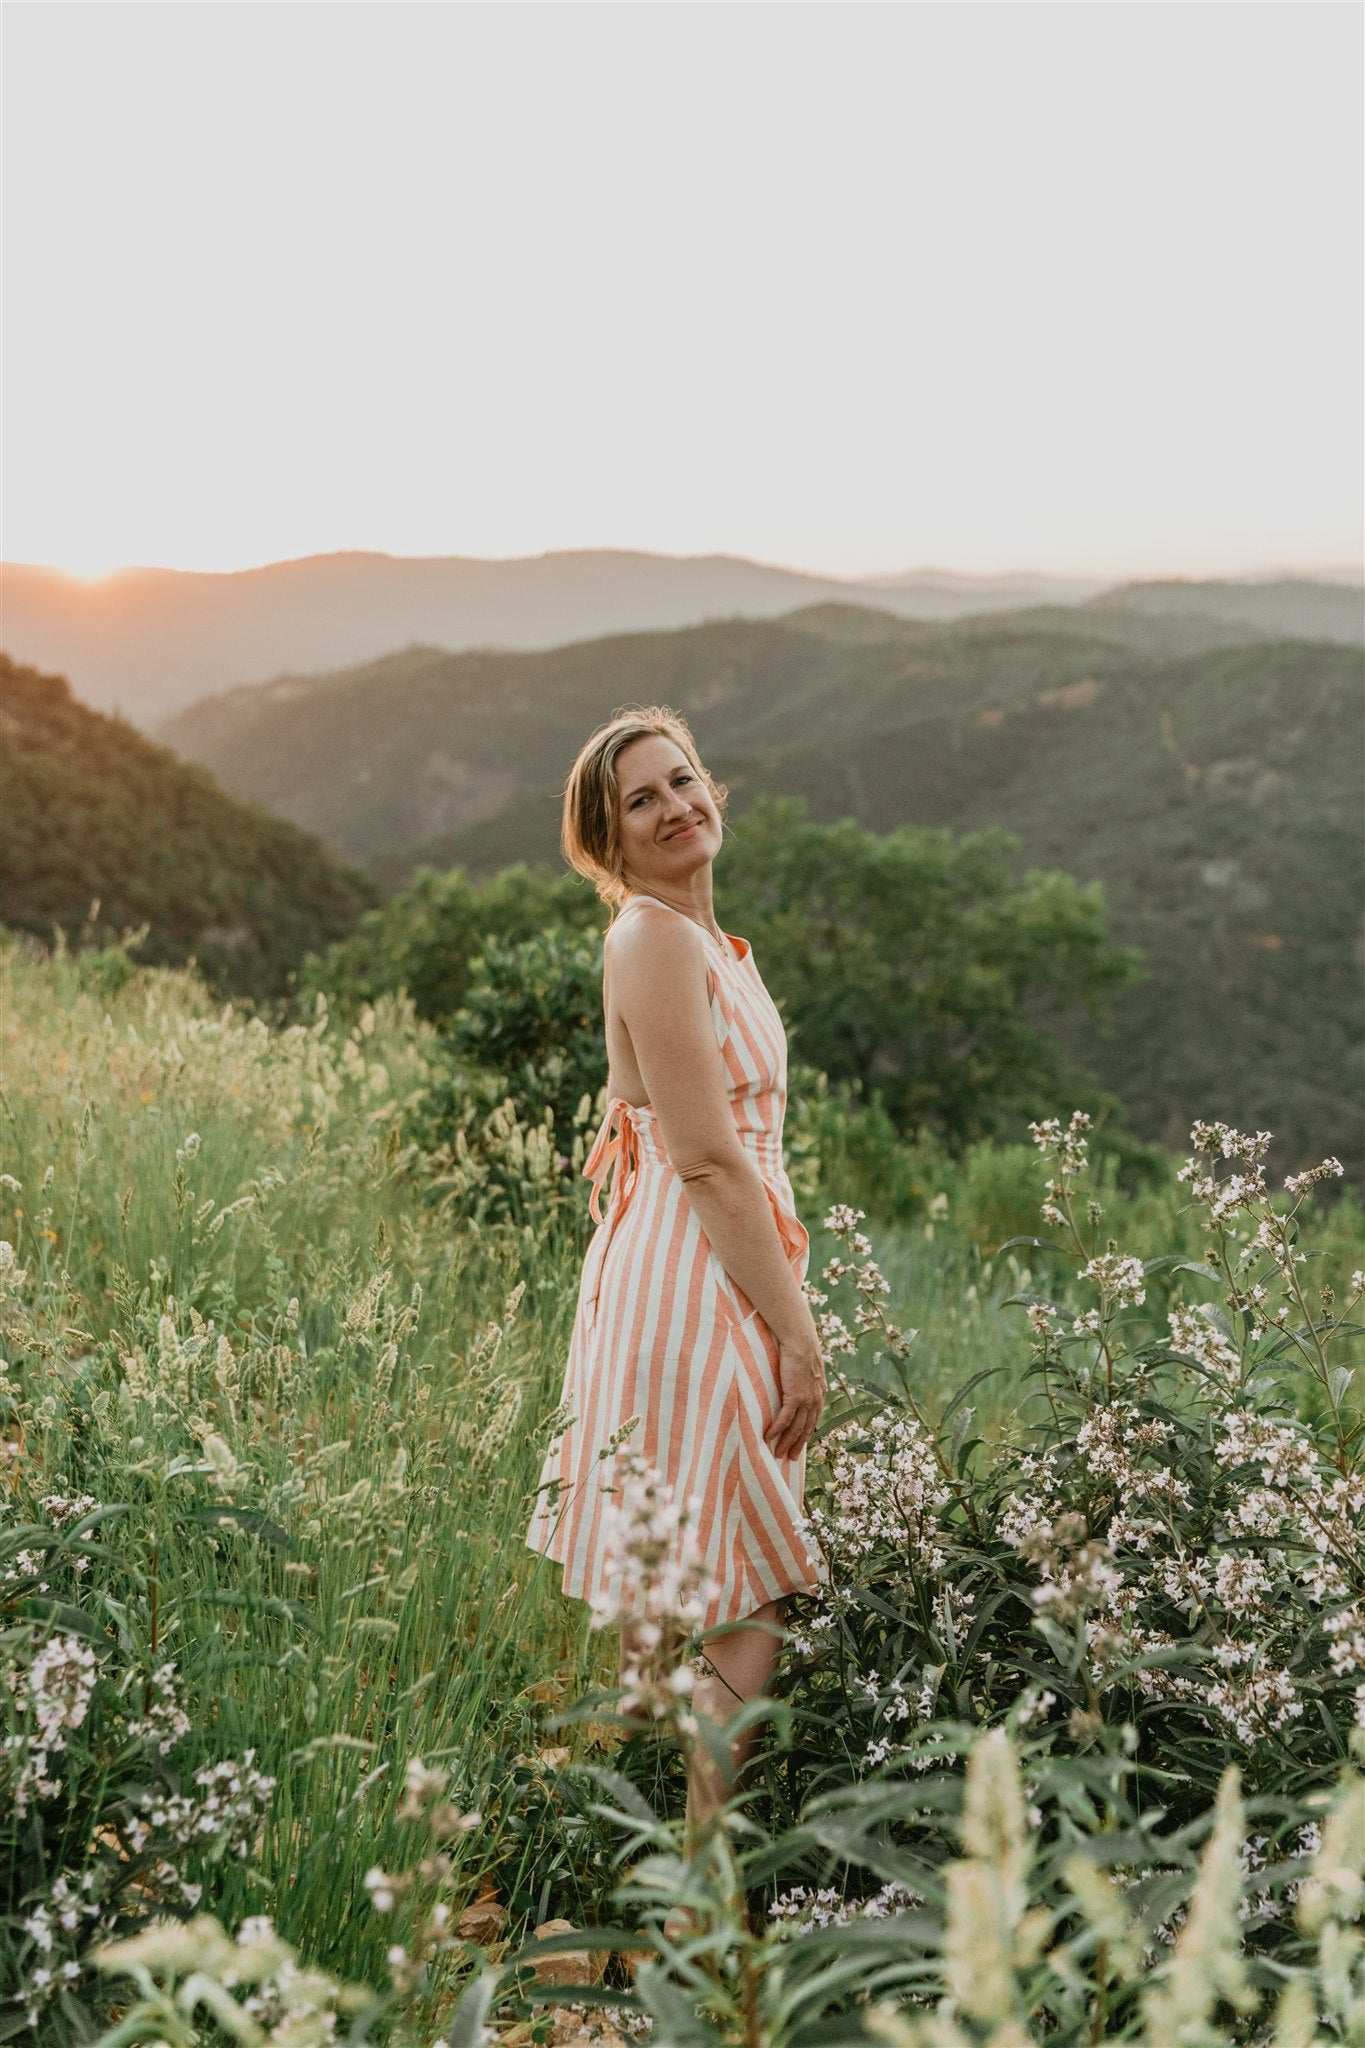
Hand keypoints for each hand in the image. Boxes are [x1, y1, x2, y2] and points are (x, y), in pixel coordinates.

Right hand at [764, 1327, 826, 1460]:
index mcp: (819, 1394)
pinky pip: (785, 1418)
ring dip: (786, 1442)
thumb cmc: (800, 1350)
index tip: (799, 1445)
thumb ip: (805, 1381)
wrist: (800, 1340)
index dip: (805, 1435)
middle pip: (806, 1429)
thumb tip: (796, 1384)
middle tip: (790, 1458)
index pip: (812, 1420)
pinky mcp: (795, 1396)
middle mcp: (815, 1400)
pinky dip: (776, 1429)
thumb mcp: (806, 1369)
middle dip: (797, 1445)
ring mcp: (806, 1399)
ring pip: (796, 1428)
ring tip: (777, 1453)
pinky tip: (768, 1437)